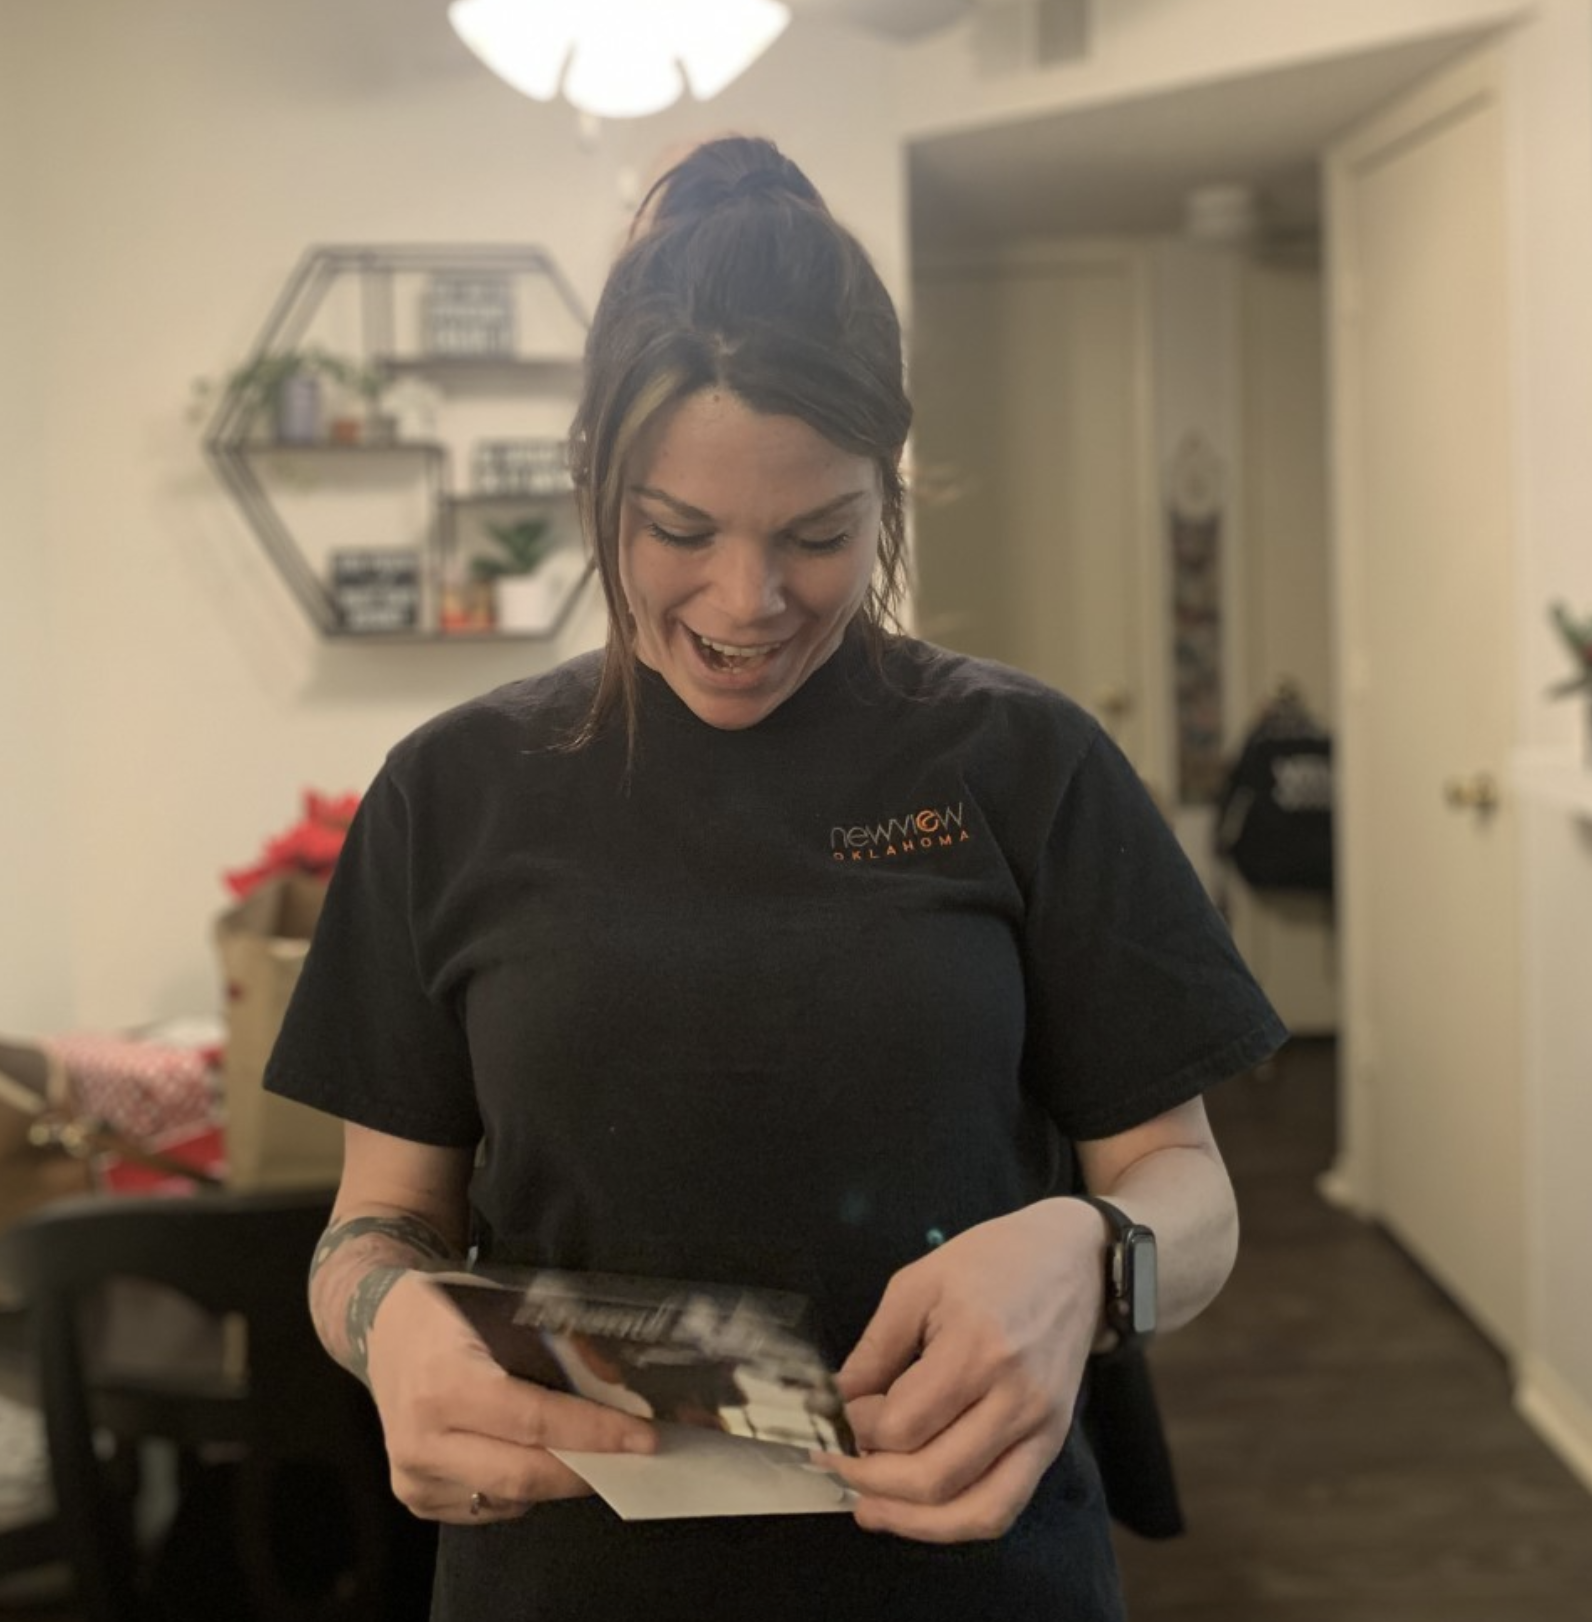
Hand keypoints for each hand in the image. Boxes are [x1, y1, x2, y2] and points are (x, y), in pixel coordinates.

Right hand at [364, 1273, 656, 1523]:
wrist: (382, 1330)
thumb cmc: (450, 1311)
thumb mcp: (502, 1309)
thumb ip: (557, 1346)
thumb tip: (618, 1385)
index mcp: (446, 1382)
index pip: (534, 1420)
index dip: (593, 1432)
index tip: (643, 1438)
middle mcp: (423, 1437)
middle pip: (522, 1473)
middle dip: (586, 1468)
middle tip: (633, 1458)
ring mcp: (413, 1474)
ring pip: (507, 1497)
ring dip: (557, 1480)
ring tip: (593, 1454)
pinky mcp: (414, 1496)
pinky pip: (486, 1506)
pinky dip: (523, 1490)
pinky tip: (538, 1458)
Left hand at [814, 1199, 1105, 1542]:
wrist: (1071, 1260)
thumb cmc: (990, 1261)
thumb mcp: (917, 1285)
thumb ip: (874, 1349)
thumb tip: (836, 1404)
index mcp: (976, 1348)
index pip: (902, 1424)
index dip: (856, 1430)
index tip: (835, 1416)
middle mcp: (1015, 1398)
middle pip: (932, 1477)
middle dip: (870, 1480)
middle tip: (836, 1463)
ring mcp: (1040, 1428)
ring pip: (972, 1510)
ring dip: (911, 1520)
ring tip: (868, 1507)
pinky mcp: (1052, 1444)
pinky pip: (1004, 1507)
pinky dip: (956, 1522)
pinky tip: (919, 1512)